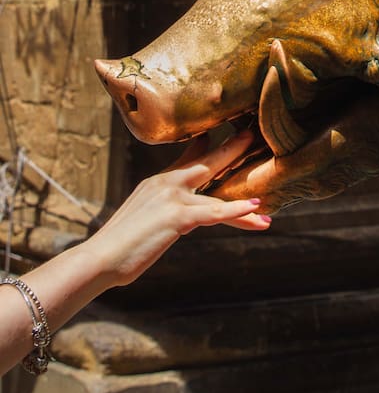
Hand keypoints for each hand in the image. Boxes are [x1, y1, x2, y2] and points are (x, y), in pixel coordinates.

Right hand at [81, 130, 270, 287]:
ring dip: (244, 198)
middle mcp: (166, 183)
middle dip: (232, 149)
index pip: (186, 157)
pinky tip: (255, 210)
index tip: (219, 134)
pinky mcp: (176, 217)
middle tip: (251, 135)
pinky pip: (213, 213)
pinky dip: (236, 211)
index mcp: (157, 182)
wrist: (98, 259)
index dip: (205, 145)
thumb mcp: (141, 219)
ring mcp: (172, 197)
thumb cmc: (118, 245)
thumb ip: (159, 211)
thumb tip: (171, 217)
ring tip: (265, 198)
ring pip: (216, 194)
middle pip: (207, 162)